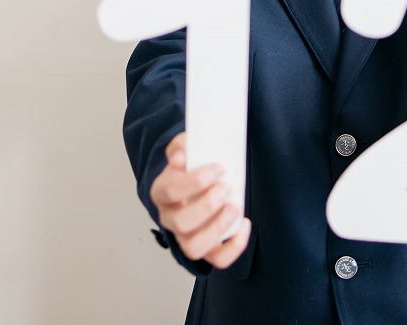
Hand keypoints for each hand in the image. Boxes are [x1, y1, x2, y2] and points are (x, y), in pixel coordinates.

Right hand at [149, 132, 251, 267]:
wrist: (196, 177)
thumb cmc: (191, 164)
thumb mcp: (185, 148)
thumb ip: (182, 146)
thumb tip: (181, 158)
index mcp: (161, 192)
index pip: (169, 192)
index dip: (194, 182)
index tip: (219, 168)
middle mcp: (170, 218)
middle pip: (180, 223)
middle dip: (207, 205)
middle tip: (226, 187)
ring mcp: (186, 236)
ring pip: (194, 247)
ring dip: (217, 228)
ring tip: (235, 207)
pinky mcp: (207, 247)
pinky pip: (217, 259)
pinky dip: (234, 247)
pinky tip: (245, 224)